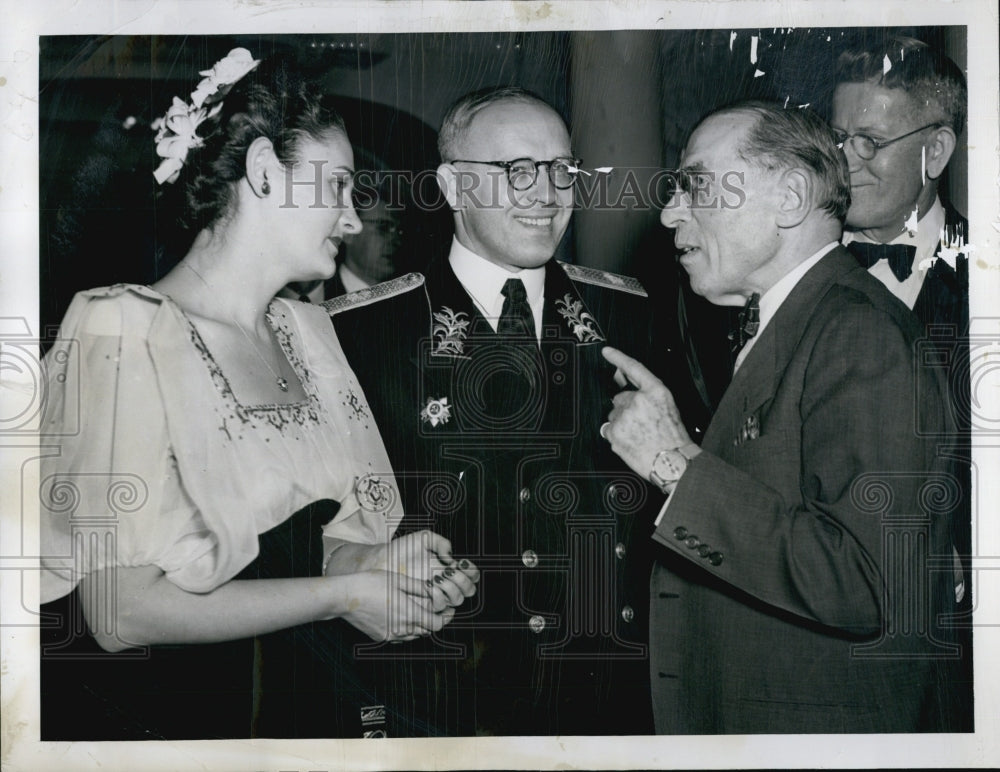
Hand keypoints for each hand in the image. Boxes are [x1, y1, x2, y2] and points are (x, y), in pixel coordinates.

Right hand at [337, 569, 456, 641]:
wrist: (345, 596)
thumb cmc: (371, 583)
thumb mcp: (399, 580)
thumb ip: (420, 588)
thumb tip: (436, 591)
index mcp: (409, 614)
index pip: (436, 624)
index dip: (446, 618)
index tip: (449, 610)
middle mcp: (401, 628)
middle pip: (426, 631)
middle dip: (433, 620)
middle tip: (436, 608)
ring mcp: (390, 635)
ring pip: (413, 635)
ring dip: (419, 625)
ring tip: (418, 610)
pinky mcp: (380, 637)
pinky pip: (399, 637)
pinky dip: (405, 629)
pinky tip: (401, 616)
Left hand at [383, 530, 479, 611]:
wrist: (383, 562)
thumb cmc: (402, 549)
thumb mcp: (424, 538)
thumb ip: (441, 542)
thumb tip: (451, 558)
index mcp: (449, 567)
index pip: (471, 574)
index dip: (471, 571)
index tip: (461, 563)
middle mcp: (446, 582)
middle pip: (469, 589)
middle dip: (463, 580)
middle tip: (450, 572)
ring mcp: (437, 594)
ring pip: (457, 599)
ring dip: (452, 588)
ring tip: (438, 577)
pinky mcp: (425, 604)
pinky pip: (440, 607)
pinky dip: (439, 596)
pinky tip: (429, 585)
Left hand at [601, 346, 693, 478]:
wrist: (672, 462)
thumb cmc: (673, 438)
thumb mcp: (668, 408)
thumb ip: (648, 397)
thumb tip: (628, 394)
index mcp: (655, 391)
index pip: (633, 368)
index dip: (618, 357)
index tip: (607, 351)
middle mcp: (638, 400)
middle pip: (620, 398)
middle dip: (626, 410)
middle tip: (641, 425)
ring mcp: (624, 415)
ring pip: (614, 415)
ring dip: (621, 424)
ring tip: (639, 436)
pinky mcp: (614, 431)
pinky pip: (608, 430)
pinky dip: (616, 436)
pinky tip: (631, 442)